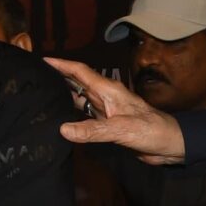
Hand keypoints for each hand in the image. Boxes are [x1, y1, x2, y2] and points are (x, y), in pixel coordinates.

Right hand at [46, 58, 184, 163]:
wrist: (170, 145)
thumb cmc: (151, 131)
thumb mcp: (121, 129)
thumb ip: (93, 130)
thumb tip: (63, 129)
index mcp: (108, 90)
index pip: (80, 72)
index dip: (61, 64)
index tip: (41, 60)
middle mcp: (105, 97)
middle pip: (77, 83)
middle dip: (57, 78)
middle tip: (34, 78)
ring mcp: (106, 110)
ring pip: (80, 100)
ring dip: (63, 97)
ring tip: (41, 98)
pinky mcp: (108, 124)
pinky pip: (86, 116)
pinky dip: (72, 116)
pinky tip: (61, 120)